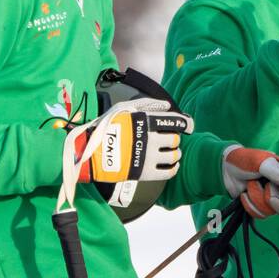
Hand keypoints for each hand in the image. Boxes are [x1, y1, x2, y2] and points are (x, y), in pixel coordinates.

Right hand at [73, 98, 193, 183]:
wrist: (90, 152)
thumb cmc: (107, 127)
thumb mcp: (123, 109)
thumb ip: (148, 104)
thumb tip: (168, 105)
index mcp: (145, 121)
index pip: (175, 122)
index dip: (186, 124)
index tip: (188, 127)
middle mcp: (149, 138)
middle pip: (175, 139)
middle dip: (174, 140)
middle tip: (168, 141)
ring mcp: (148, 156)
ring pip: (174, 155)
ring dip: (175, 154)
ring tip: (169, 153)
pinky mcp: (145, 172)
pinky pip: (169, 172)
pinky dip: (174, 168)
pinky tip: (171, 165)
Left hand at [222, 145, 278, 217]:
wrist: (225, 170)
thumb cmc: (246, 160)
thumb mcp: (262, 162)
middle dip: (273, 199)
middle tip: (265, 186)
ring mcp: (272, 200)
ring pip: (272, 212)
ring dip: (257, 198)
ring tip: (250, 185)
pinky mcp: (260, 208)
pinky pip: (260, 215)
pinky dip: (249, 204)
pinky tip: (245, 194)